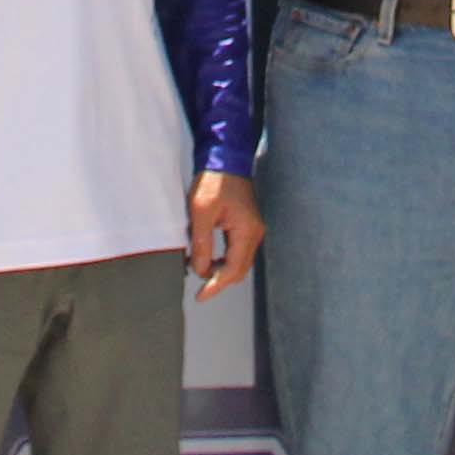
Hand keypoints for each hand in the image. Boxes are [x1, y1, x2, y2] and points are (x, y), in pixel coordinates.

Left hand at [189, 169, 265, 299]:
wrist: (224, 157)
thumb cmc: (214, 180)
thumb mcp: (201, 212)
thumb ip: (202, 243)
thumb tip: (200, 270)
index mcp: (246, 231)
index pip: (233, 270)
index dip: (216, 286)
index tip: (201, 296)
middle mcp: (254, 233)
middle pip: (239, 270)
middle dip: (220, 280)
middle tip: (199, 287)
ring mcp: (253, 229)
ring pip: (240, 262)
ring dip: (222, 270)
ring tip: (200, 270)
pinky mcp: (247, 225)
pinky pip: (238, 250)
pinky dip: (225, 259)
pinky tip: (209, 257)